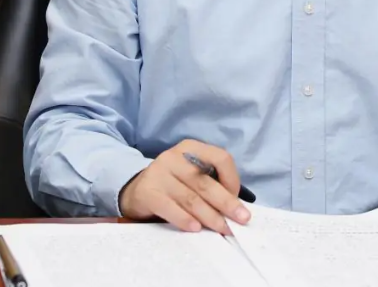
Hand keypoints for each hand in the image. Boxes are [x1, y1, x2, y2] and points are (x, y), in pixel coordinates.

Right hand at [118, 139, 250, 233]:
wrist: (136, 191)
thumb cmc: (173, 184)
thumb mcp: (192, 175)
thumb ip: (211, 183)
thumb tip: (236, 207)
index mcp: (191, 148)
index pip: (220, 157)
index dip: (232, 179)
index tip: (238, 198)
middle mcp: (174, 157)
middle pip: (205, 182)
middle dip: (226, 202)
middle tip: (241, 219)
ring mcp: (159, 173)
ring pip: (190, 197)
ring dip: (210, 216)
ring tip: (223, 229)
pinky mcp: (148, 192)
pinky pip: (170, 207)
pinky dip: (185, 219)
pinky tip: (196, 228)